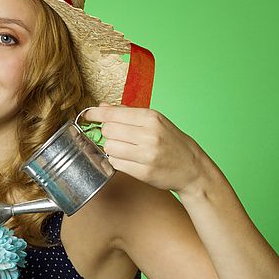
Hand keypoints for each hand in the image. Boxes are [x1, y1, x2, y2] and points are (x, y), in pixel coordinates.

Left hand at [82, 102, 207, 194]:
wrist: (192, 167)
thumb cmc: (171, 142)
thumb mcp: (155, 121)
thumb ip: (127, 112)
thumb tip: (102, 106)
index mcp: (151, 118)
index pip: (113, 113)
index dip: (95, 114)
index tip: (86, 115)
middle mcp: (149, 135)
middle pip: (108, 131)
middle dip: (108, 134)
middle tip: (118, 137)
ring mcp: (147, 154)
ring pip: (109, 148)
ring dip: (112, 149)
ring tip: (126, 149)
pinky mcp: (144, 172)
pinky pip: (116, 164)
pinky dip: (117, 161)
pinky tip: (129, 160)